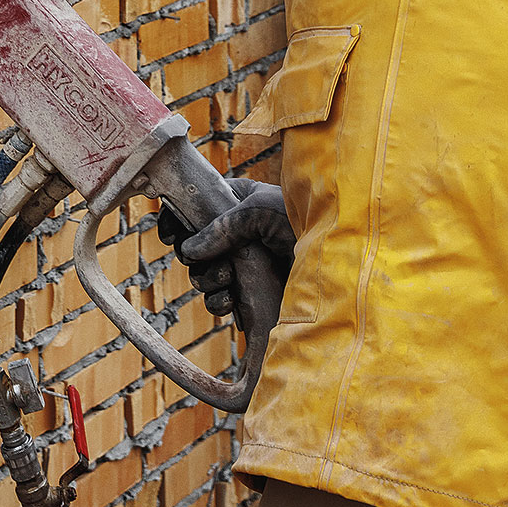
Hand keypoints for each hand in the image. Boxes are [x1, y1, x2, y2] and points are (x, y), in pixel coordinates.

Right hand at [160, 180, 294, 317]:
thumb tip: (188, 250)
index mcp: (234, 204)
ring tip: (227, 282)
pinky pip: (221, 299)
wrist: (337, 257)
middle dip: (196, 261)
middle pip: (194, 248)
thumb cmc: (302, 220)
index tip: (170, 237)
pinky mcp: (252, 290)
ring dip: (207, 282)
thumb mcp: (258, 211)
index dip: (178, 222)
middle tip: (212, 265)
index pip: (194, 209)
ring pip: (204, 276)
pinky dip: (219, 303)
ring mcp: (244, 263)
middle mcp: (236, 234)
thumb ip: (221, 226)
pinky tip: (231, 302)